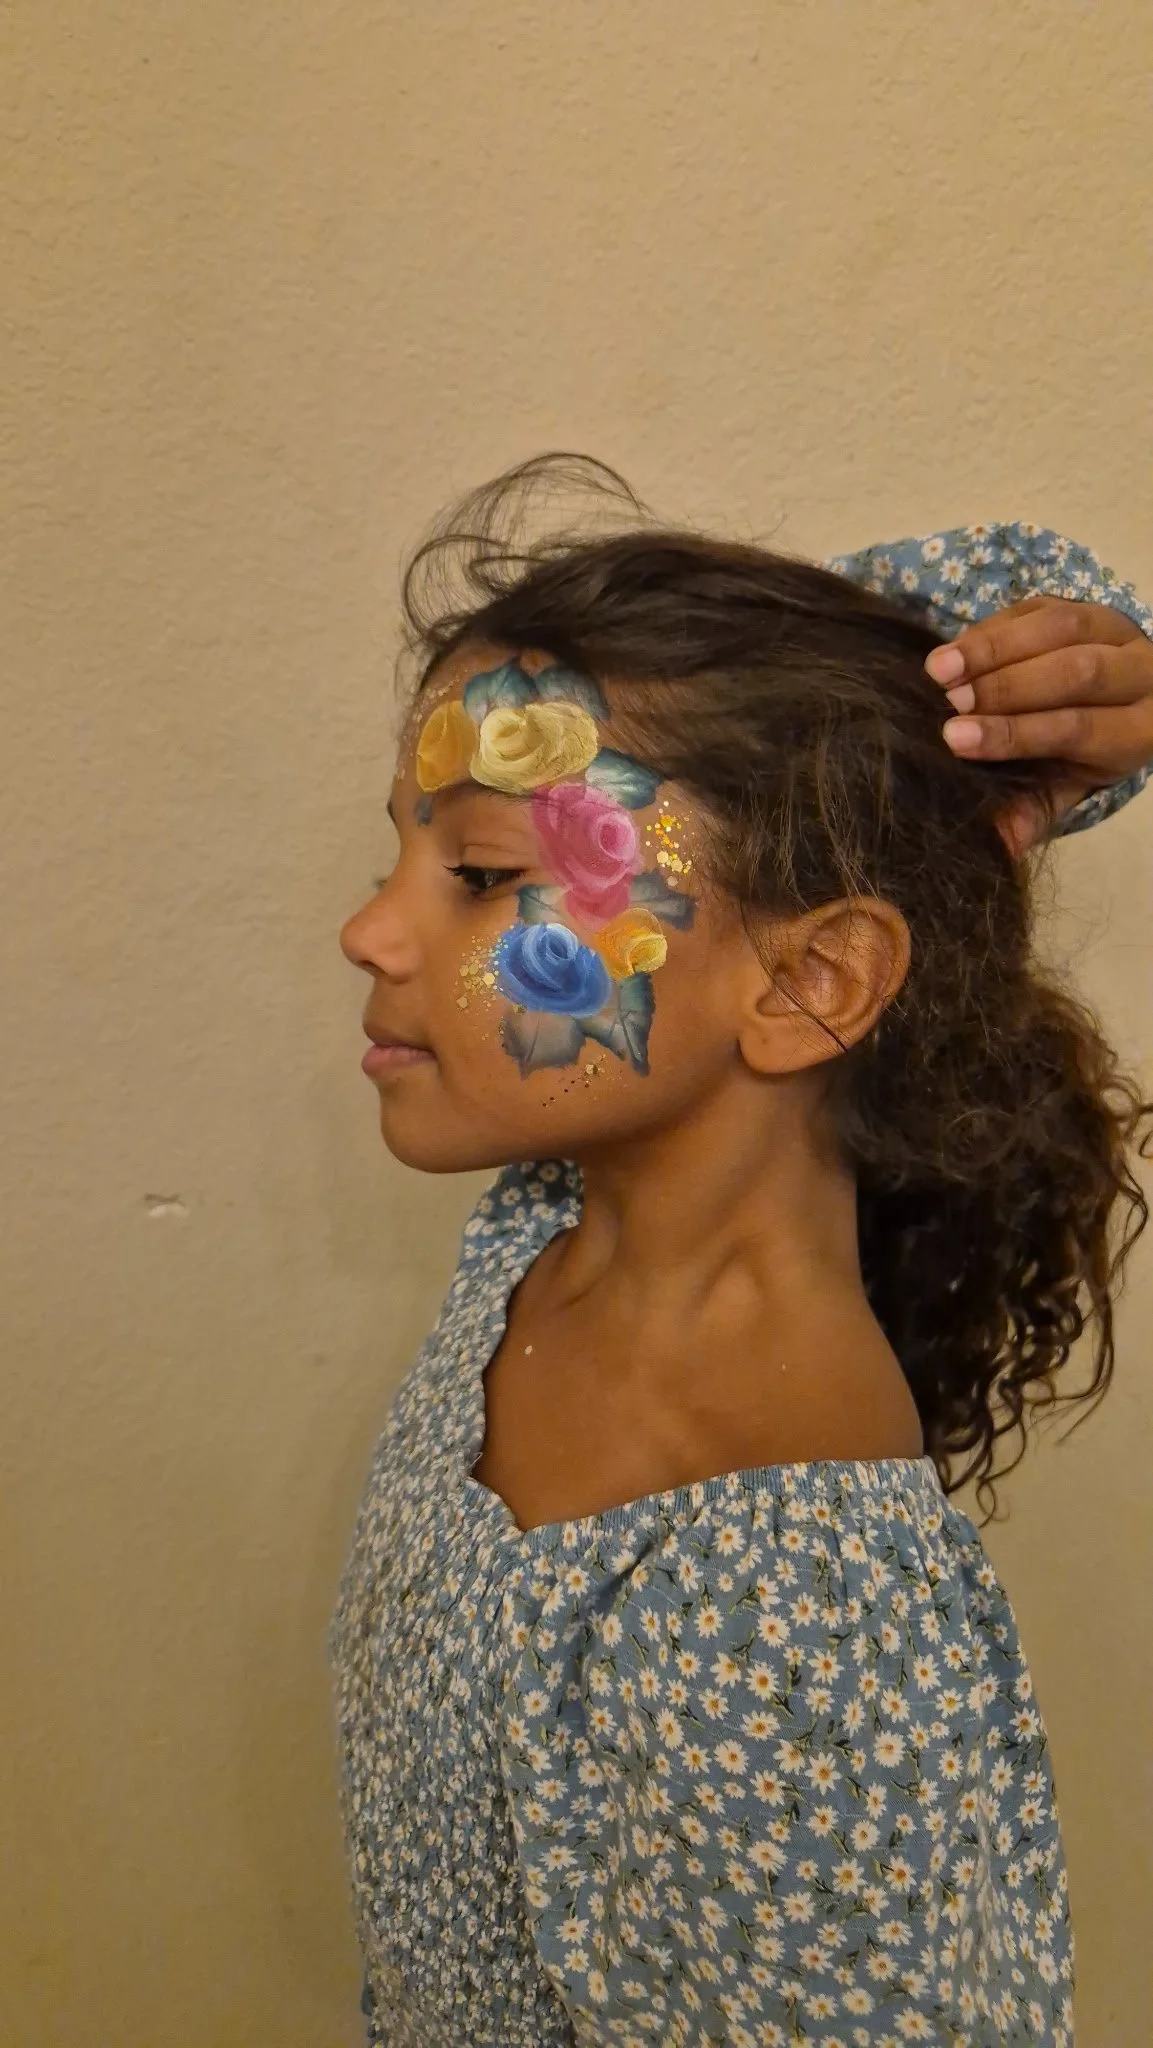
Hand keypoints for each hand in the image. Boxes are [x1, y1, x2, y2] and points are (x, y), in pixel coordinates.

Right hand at [924, 596, 1152, 856]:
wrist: (1121, 697)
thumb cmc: (1085, 753)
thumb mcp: (1070, 786)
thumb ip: (1036, 809)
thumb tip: (999, 844)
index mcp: (1137, 729)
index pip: (1077, 727)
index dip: (1015, 732)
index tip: (954, 739)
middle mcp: (1140, 673)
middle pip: (1076, 672)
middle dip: (1006, 687)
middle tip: (949, 703)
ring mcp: (1116, 630)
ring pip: (1060, 628)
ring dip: (993, 648)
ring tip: (940, 670)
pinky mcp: (1083, 605)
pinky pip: (1038, 608)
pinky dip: (992, 629)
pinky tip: (953, 652)